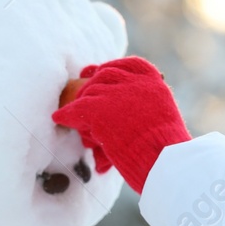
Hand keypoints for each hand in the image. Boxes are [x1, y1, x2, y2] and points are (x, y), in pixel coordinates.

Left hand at [52, 56, 191, 193]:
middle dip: (91, 86)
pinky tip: (59, 119)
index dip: (108, 68)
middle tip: (80, 96)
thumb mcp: (160, 113)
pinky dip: (66, 115)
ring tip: (76, 119)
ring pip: (89, 93)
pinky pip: (75, 109)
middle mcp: (133, 82)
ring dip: (82, 106)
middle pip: (104, 76)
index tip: (94, 71)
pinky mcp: (99, 110)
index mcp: (152, 80)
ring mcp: (115, 94)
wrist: (164, 161)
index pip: (126, 64)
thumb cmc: (165, 147)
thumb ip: (143, 101)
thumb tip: (123, 104)